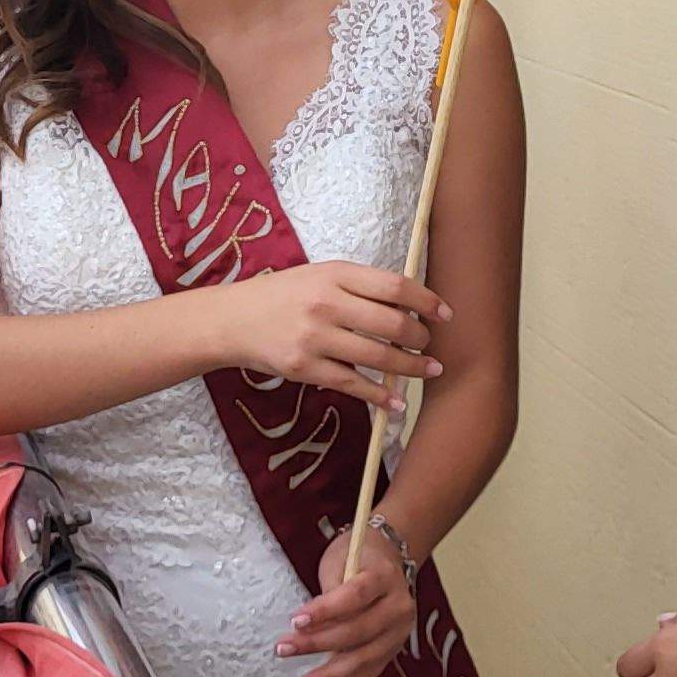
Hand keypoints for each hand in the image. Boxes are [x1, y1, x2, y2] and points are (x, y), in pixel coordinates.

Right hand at [197, 261, 446, 409]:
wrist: (231, 320)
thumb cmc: (281, 295)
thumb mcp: (318, 276)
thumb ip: (359, 287)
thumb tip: (409, 307)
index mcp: (334, 274)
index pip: (394, 286)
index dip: (427, 301)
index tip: (445, 314)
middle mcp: (326, 304)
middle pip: (392, 324)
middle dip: (421, 338)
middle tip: (429, 344)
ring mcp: (315, 338)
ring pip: (378, 357)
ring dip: (411, 368)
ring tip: (428, 370)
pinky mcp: (305, 368)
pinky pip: (353, 385)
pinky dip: (380, 396)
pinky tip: (396, 402)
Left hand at [280, 528, 416, 676]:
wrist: (389, 559)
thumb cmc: (356, 557)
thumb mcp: (341, 560)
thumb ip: (330, 592)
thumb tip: (307, 626)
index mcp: (385, 577)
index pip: (356, 595)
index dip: (326, 610)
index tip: (295, 620)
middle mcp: (399, 607)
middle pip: (358, 631)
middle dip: (318, 644)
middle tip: (283, 650)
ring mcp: (399, 633)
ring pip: (364, 659)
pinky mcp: (392, 651)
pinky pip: (370, 675)